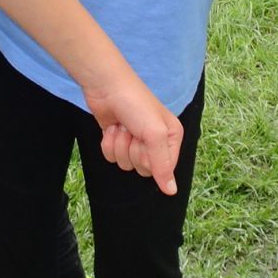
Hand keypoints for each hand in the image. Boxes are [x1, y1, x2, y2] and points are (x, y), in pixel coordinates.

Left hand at [85, 73, 181, 195]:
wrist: (105, 86)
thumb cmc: (135, 103)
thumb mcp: (155, 133)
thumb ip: (162, 165)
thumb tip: (172, 191)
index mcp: (172, 137)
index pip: (164, 169)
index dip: (151, 159)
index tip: (147, 142)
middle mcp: (156, 140)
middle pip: (144, 169)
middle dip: (134, 152)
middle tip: (133, 132)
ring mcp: (135, 140)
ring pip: (126, 164)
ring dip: (120, 146)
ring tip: (122, 126)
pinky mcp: (117, 139)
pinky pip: (112, 157)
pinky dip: (109, 143)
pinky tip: (112, 127)